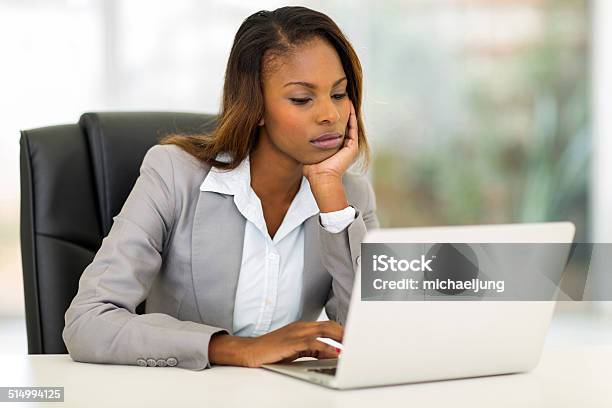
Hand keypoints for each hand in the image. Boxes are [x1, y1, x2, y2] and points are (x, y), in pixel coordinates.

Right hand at [209, 320, 343, 367]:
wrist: (250, 351)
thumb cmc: (271, 351)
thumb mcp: (296, 349)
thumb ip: (314, 350)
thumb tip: (332, 354)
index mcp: (303, 326)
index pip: (328, 325)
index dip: (343, 330)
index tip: (356, 337)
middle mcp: (301, 326)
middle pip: (330, 325)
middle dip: (346, 333)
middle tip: (360, 341)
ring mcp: (297, 333)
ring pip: (325, 331)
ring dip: (341, 339)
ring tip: (353, 347)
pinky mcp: (292, 342)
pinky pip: (313, 344)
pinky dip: (327, 348)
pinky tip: (335, 354)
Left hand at [302, 100, 358, 180]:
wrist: (321, 178)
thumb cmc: (312, 170)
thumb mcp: (308, 152)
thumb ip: (305, 143)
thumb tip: (293, 135)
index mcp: (335, 149)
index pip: (336, 130)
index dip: (333, 119)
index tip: (329, 107)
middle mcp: (344, 148)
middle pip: (344, 126)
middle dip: (342, 113)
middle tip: (339, 99)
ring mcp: (350, 147)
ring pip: (350, 125)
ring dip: (348, 112)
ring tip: (345, 99)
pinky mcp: (353, 147)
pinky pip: (353, 128)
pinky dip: (351, 116)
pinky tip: (348, 106)